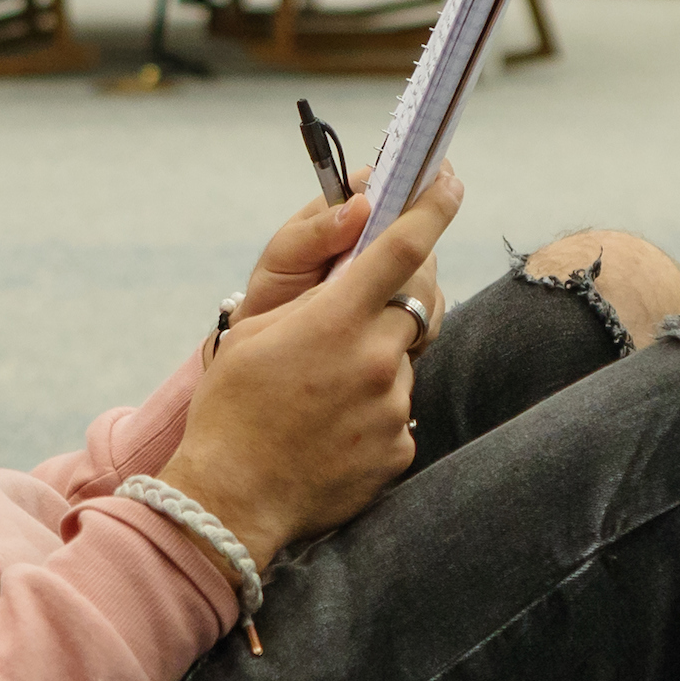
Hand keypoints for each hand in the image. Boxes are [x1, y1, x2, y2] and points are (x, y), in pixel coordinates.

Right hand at [162, 174, 463, 570]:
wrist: (231, 500)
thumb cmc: (233, 408)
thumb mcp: (258, 331)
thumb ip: (317, 293)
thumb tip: (359, 268)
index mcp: (337, 317)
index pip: (403, 245)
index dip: (433, 205)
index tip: (448, 180)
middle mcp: (376, 357)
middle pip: (416, 300)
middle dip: (396, 295)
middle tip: (364, 306)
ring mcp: (392, 406)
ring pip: (405, 360)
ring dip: (378, 361)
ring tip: (324, 390)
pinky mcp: (399, 448)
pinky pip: (399, 411)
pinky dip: (374, 410)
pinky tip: (333, 427)